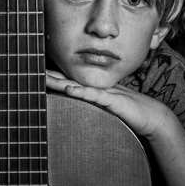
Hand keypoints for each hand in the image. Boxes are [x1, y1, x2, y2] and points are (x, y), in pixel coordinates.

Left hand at [46, 69, 174, 140]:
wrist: (151, 115)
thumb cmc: (128, 110)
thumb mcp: (105, 105)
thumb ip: (91, 101)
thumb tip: (75, 98)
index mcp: (92, 88)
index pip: (68, 79)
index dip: (53, 75)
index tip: (35, 71)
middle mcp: (96, 87)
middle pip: (68, 79)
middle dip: (51, 75)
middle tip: (33, 70)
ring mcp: (104, 92)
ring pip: (78, 85)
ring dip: (60, 81)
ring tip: (45, 78)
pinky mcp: (113, 100)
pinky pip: (95, 96)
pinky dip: (82, 92)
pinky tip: (70, 90)